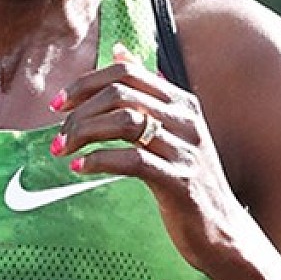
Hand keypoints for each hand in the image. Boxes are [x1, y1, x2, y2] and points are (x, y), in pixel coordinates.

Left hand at [50, 43, 248, 275]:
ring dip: (84, 134)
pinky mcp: (180, 181)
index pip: (126, 72)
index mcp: (181, 101)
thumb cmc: (186, 177)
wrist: (222, 230)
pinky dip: (100, 161)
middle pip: (120, 94)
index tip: (58, 105)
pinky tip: (81, 168)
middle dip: (79, 112)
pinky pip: (132, 160)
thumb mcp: (170, 128)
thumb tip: (120, 49)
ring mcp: (185, 149)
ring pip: (123, 122)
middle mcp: (186, 119)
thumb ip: (146, 90)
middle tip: (59, 136)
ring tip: (64, 151)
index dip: (85, 83)